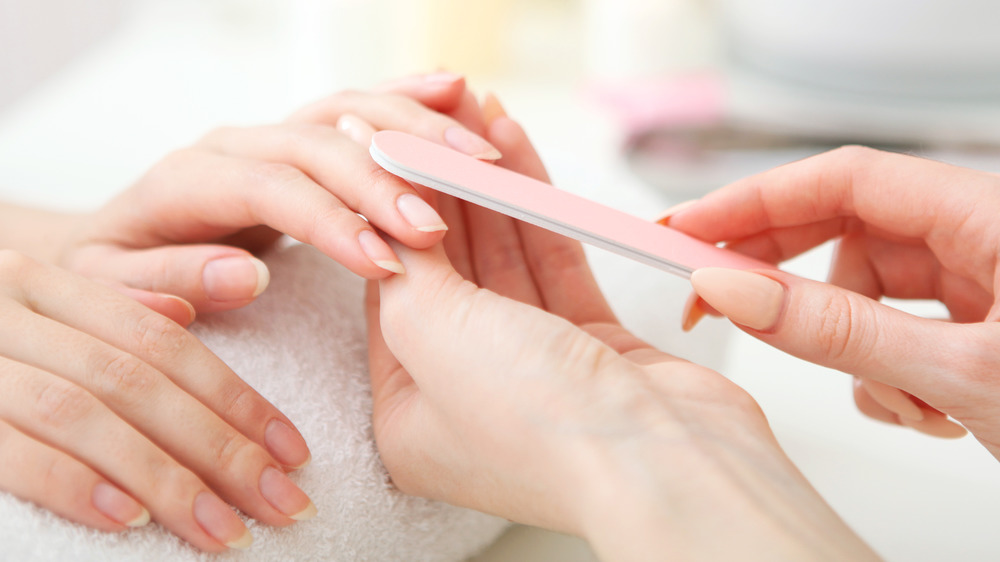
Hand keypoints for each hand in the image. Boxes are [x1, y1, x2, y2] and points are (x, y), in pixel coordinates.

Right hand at [0, 251, 312, 550]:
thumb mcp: (32, 314)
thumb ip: (105, 313)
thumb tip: (182, 314)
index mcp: (49, 285)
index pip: (168, 342)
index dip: (238, 399)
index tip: (294, 453)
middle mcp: (11, 308)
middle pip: (142, 379)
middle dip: (224, 448)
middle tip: (286, 506)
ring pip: (88, 411)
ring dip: (168, 478)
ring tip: (228, 533)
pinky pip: (10, 444)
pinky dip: (72, 482)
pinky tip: (127, 522)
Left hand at [51, 73, 497, 313]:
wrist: (109, 239)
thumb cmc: (112, 272)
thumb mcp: (111, 291)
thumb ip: (165, 285)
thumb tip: (242, 276)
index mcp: (189, 180)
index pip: (271, 189)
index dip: (330, 221)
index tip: (384, 262)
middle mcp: (236, 144)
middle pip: (320, 142)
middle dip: (385, 180)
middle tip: (439, 225)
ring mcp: (270, 134)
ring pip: (348, 111)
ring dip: (415, 128)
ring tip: (477, 154)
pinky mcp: (297, 139)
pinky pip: (358, 109)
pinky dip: (407, 96)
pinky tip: (453, 93)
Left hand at [363, 101, 875, 559]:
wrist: (664, 463)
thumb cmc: (534, 420)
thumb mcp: (435, 334)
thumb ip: (406, 261)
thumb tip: (386, 203)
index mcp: (409, 416)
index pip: (387, 297)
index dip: (388, 216)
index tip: (387, 147)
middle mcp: (467, 397)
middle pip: (447, 274)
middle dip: (443, 190)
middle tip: (440, 119)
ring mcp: (534, 375)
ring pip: (503, 262)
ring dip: (491, 188)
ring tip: (480, 114)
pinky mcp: (592, 350)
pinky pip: (553, 266)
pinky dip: (538, 210)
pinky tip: (519, 153)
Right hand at [667, 146, 999, 454]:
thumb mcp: (964, 373)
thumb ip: (841, 330)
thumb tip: (735, 292)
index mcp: (990, 214)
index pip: (842, 180)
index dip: (754, 200)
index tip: (685, 231)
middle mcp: (981, 236)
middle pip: (845, 230)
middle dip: (783, 278)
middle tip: (710, 302)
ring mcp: (984, 284)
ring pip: (869, 297)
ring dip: (861, 358)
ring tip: (907, 405)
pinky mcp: (981, 329)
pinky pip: (898, 336)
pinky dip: (892, 380)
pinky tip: (930, 416)